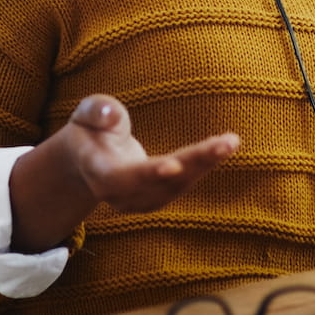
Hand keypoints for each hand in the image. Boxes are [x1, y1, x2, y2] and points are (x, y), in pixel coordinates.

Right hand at [63, 95, 239, 213]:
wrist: (84, 163)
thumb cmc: (88, 130)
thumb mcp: (84, 114)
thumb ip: (96, 112)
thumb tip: (110, 114)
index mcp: (98, 172)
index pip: (122, 178)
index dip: (147, 174)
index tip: (173, 166)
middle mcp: (120, 195)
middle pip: (161, 182)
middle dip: (194, 163)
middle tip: (225, 144)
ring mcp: (139, 202)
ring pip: (177, 186)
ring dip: (206, 164)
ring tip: (230, 141)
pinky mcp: (156, 199)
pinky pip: (183, 184)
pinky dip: (204, 165)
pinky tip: (223, 147)